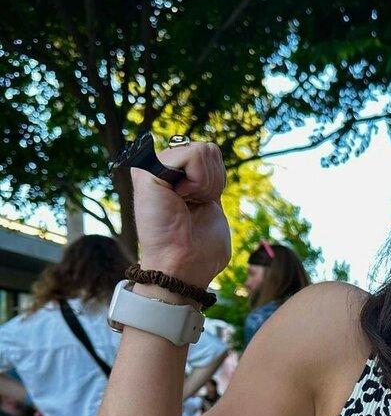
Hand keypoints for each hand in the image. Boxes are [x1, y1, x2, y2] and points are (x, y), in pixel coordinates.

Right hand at [131, 140, 231, 289]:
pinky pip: (192, 155)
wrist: (184, 266)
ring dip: (206, 184)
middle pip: (209, 149)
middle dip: (214, 181)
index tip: (203, 205)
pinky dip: (199, 181)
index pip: (211, 153)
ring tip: (186, 204)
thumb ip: (207, 178)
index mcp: (175, 177)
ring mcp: (152, 168)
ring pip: (202, 150)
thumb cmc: (200, 248)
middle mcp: (160, 168)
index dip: (217, 180)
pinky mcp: (147, 171)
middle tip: (194, 206)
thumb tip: (207, 150)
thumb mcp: (211, 205)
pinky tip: (181, 200)